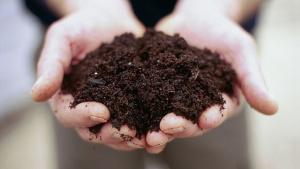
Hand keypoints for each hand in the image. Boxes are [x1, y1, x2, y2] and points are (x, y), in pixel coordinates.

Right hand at [31, 1, 146, 150]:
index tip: (102, 111)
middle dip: (111, 133)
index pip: (69, 114)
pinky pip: (139, 119)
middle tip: (127, 131)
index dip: (83, 117)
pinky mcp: (133, 102)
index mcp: (68, 96)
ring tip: (147, 137)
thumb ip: (51, 65)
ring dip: (131, 138)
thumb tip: (36, 95)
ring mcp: (112, 106)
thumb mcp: (63, 39)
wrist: (109, 19)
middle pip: (95, 130)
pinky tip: (162, 129)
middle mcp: (89, 106)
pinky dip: (148, 127)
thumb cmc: (82, 26)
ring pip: (118, 131)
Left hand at [145, 0, 277, 152]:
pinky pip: (145, 101)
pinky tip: (126, 116)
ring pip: (163, 117)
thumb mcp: (240, 51)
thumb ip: (252, 79)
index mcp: (219, 101)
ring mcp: (173, 99)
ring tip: (142, 135)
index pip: (216, 115)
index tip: (204, 121)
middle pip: (187, 121)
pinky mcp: (155, 89)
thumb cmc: (223, 32)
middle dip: (177, 127)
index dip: (210, 119)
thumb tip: (274, 109)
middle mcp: (196, 106)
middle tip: (163, 130)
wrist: (196, 17)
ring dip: (153, 128)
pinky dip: (137, 110)